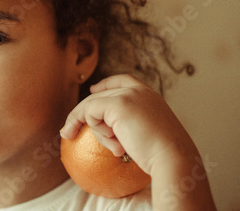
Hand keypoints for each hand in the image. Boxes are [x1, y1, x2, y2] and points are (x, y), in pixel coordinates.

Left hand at [60, 74, 215, 209]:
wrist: (172, 158)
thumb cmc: (163, 154)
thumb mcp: (148, 133)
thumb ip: (133, 124)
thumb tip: (111, 128)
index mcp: (149, 95)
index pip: (123, 80)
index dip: (105, 84)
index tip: (93, 90)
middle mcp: (138, 90)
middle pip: (99, 96)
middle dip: (81, 115)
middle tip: (66, 132)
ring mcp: (127, 95)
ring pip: (91, 106)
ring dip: (96, 131)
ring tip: (117, 148)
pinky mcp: (118, 104)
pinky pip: (90, 114)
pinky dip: (97, 132)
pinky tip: (116, 146)